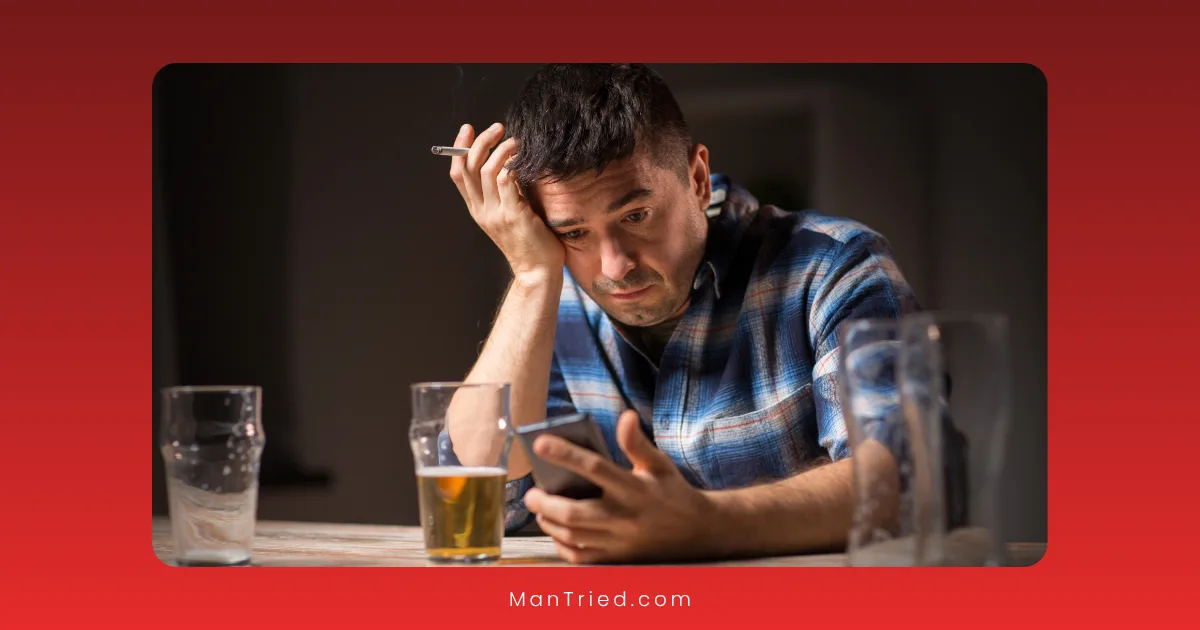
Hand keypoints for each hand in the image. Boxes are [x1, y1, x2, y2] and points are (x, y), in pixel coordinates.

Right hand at [448, 122, 564, 279]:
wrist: (538, 271)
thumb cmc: (529, 240)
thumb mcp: (510, 213)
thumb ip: (504, 191)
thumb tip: (508, 160)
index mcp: (477, 209)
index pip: (458, 173)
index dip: (459, 148)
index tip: (468, 128)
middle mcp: (482, 211)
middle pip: (469, 167)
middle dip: (480, 141)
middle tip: (497, 127)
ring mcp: (497, 214)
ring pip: (488, 170)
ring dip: (502, 149)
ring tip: (517, 140)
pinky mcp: (515, 215)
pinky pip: (508, 181)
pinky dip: (514, 164)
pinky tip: (524, 158)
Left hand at [522, 410, 716, 563]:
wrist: (697, 531)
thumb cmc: (672, 491)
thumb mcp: (659, 464)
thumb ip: (638, 442)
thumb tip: (626, 416)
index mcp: (634, 488)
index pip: (594, 468)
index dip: (565, 454)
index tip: (540, 443)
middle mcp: (624, 516)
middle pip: (575, 512)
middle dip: (545, 503)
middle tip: (531, 493)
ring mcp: (619, 541)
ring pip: (573, 536)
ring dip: (549, 522)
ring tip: (539, 509)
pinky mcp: (616, 558)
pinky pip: (581, 557)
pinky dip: (561, 545)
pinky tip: (556, 531)